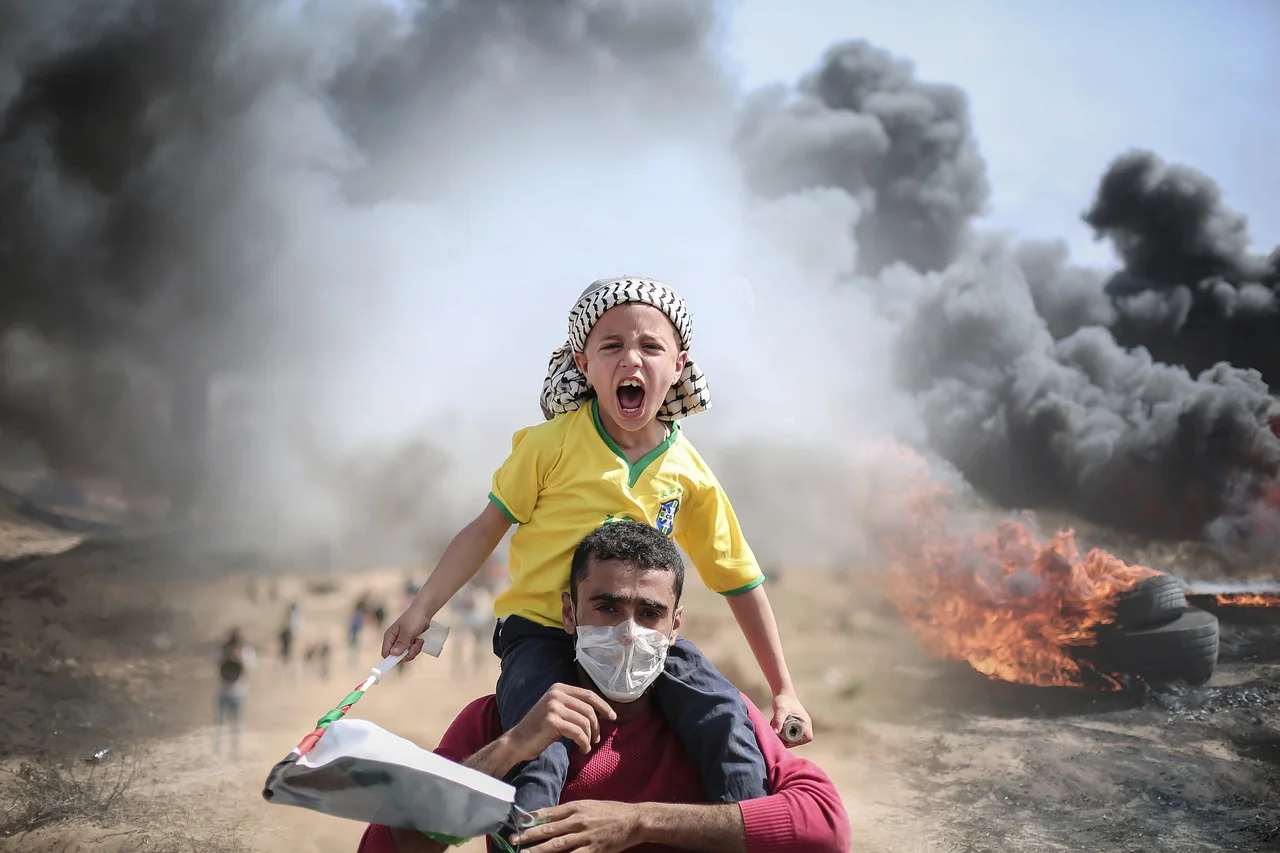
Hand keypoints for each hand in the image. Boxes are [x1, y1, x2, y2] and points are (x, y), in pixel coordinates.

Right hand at [382, 604, 431, 659]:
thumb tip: (393, 654)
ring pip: (406, 655)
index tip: (402, 659)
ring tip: (418, 641)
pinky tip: (420, 640)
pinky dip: (417, 648)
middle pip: (397, 657)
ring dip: (414, 650)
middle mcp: (394, 641)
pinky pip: (411, 651)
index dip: (391, 659)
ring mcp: (401, 642)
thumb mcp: (408, 631)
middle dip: (407, 654)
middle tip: (414, 646)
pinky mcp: (409, 643)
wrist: (423, 611)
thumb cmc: (414, 619)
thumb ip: (401, 643)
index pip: (385, 654)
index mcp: (389, 637)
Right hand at [504, 684, 616, 760]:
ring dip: (589, 737)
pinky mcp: (552, 721)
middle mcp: (556, 694)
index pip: (589, 695)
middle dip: (597, 726)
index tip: (613, 717)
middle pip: (589, 709)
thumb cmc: (539, 730)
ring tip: (587, 746)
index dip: (603, 706)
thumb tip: (601, 713)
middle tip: (596, 739)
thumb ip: (574, 707)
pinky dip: (584, 743)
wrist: (517, 741)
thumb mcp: (557, 711)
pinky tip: (582, 749)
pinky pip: (578, 733)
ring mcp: (553, 706)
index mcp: (559, 688)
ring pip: (585, 722)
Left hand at [510, 801, 640, 852]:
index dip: (531, 819)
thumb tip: (548, 817)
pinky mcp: (593, 850)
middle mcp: (577, 820)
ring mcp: (585, 836)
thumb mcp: (588, 805)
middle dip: (528, 836)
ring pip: (556, 845)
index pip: (548, 813)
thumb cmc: (610, 812)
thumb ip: (569, 812)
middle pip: (548, 829)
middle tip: (512, 841)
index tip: (517, 823)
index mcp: (575, 807)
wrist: (633, 820)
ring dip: (538, 851)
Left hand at [771, 691, 812, 746]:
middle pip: (800, 739)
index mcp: (806, 722)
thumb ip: (778, 720)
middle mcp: (805, 724)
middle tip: (778, 734)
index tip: (786, 739)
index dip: (797, 741)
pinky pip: (790, 732)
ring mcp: (800, 723)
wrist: (781, 691)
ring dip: (785, 736)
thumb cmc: (783, 699)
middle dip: (788, 739)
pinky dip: (783, 732)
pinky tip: (776, 725)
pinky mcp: (794, 723)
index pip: (807, 738)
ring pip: (794, 736)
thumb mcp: (780, 710)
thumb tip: (775, 732)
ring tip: (777, 728)